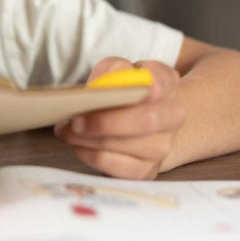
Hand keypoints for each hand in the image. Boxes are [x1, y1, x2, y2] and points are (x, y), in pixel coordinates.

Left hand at [54, 58, 185, 178]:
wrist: (140, 122)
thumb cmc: (124, 92)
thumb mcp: (117, 71)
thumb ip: (111, 71)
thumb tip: (100, 85)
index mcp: (166, 84)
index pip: (163, 80)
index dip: (154, 84)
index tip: (143, 87)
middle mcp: (171, 116)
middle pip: (145, 120)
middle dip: (106, 122)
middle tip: (76, 120)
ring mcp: (162, 146)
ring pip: (126, 145)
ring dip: (90, 140)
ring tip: (68, 131)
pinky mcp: (146, 170)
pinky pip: (118, 167)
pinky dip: (92, 156)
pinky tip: (78, 146)